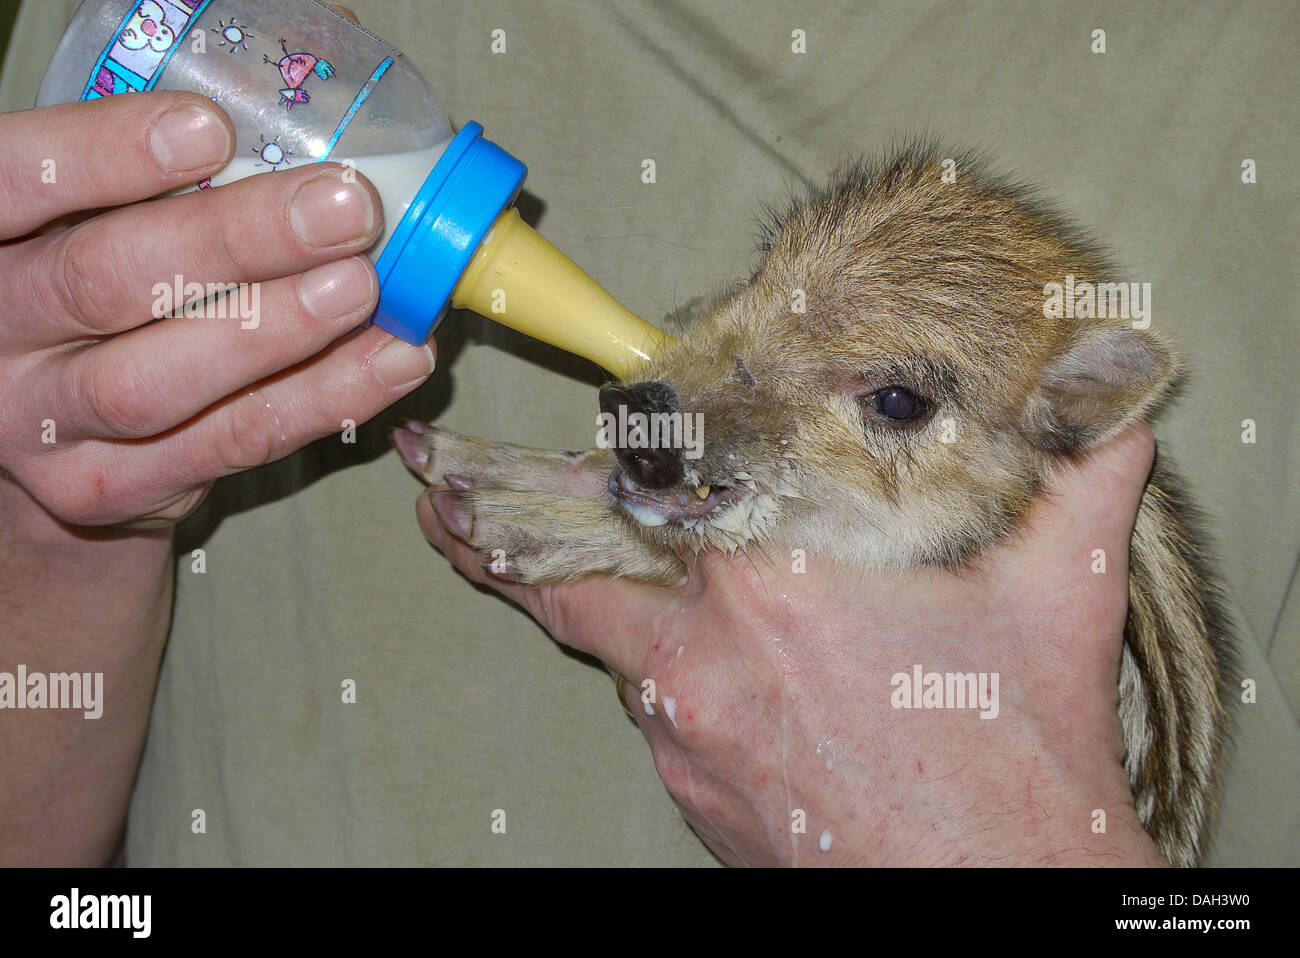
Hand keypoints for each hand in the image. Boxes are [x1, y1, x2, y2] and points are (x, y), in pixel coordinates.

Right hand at [0, 89, 435, 534]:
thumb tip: (328, 43)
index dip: (104, 153)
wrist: (55, 435)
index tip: (210, 129)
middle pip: (103, 280)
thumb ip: (174, 147)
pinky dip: (321, 400)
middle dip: (233, 240)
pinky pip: (229, 443)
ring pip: (156, 380)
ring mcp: (48, 421)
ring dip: (276, 331)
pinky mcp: (113, 487)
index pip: (14, 182)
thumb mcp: (98, 208)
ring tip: (365, 286)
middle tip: (344, 206)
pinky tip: (392, 358)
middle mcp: (0, 328)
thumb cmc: (96, 285)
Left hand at [417, 424, 1167, 865]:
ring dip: (616, 614)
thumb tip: (1106, 407)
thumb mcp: (1059, 597)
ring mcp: (689, 740)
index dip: (548, 481)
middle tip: (439, 505)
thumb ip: (1077, 481)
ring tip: (568, 570)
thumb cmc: (1019, 762)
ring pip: (625, 654)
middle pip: (575, 587)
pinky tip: (715, 667)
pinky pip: (663, 714)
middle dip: (504, 544)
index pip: (626, 507)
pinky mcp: (699, 798)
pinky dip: (671, 679)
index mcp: (766, 586)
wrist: (1001, 896)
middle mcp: (703, 661)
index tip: (464, 467)